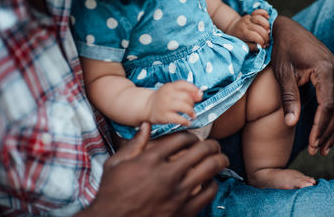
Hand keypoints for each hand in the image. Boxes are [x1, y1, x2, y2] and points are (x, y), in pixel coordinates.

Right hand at [77, 122, 228, 216]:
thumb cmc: (111, 194)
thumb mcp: (116, 164)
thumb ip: (134, 144)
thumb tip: (146, 125)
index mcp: (150, 160)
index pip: (181, 139)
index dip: (191, 136)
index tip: (193, 138)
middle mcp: (166, 174)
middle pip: (201, 150)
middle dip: (212, 144)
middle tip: (215, 145)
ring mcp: (177, 194)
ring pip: (209, 169)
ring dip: (220, 160)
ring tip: (222, 159)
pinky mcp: (184, 211)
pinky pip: (208, 193)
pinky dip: (213, 185)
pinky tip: (210, 182)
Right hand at [146, 81, 202, 125]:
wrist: (148, 106)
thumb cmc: (164, 98)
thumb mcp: (172, 90)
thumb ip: (186, 91)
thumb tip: (200, 95)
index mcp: (169, 86)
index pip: (184, 84)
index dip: (194, 90)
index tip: (199, 96)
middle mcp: (166, 94)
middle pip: (186, 97)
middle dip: (192, 103)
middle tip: (191, 107)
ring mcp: (164, 105)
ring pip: (184, 107)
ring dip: (191, 112)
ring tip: (192, 115)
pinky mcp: (164, 116)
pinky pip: (179, 119)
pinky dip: (186, 121)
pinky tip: (187, 122)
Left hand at [226, 9, 270, 50]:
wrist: (232, 28)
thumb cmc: (238, 38)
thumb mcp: (242, 45)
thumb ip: (251, 47)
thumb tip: (260, 47)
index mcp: (243, 33)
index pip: (255, 36)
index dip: (261, 42)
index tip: (264, 46)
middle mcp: (245, 25)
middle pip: (259, 29)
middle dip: (266, 36)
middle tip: (267, 41)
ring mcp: (248, 18)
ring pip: (259, 19)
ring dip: (266, 25)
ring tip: (268, 31)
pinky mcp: (250, 14)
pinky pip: (258, 11)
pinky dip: (264, 13)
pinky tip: (268, 17)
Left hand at [271, 16, 333, 155]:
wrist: (289, 31)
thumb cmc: (283, 50)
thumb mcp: (282, 73)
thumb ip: (288, 98)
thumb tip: (291, 124)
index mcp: (325, 70)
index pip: (327, 106)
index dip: (321, 128)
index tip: (313, 145)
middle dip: (329, 133)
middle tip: (317, 151)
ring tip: (323, 147)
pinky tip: (326, 131)